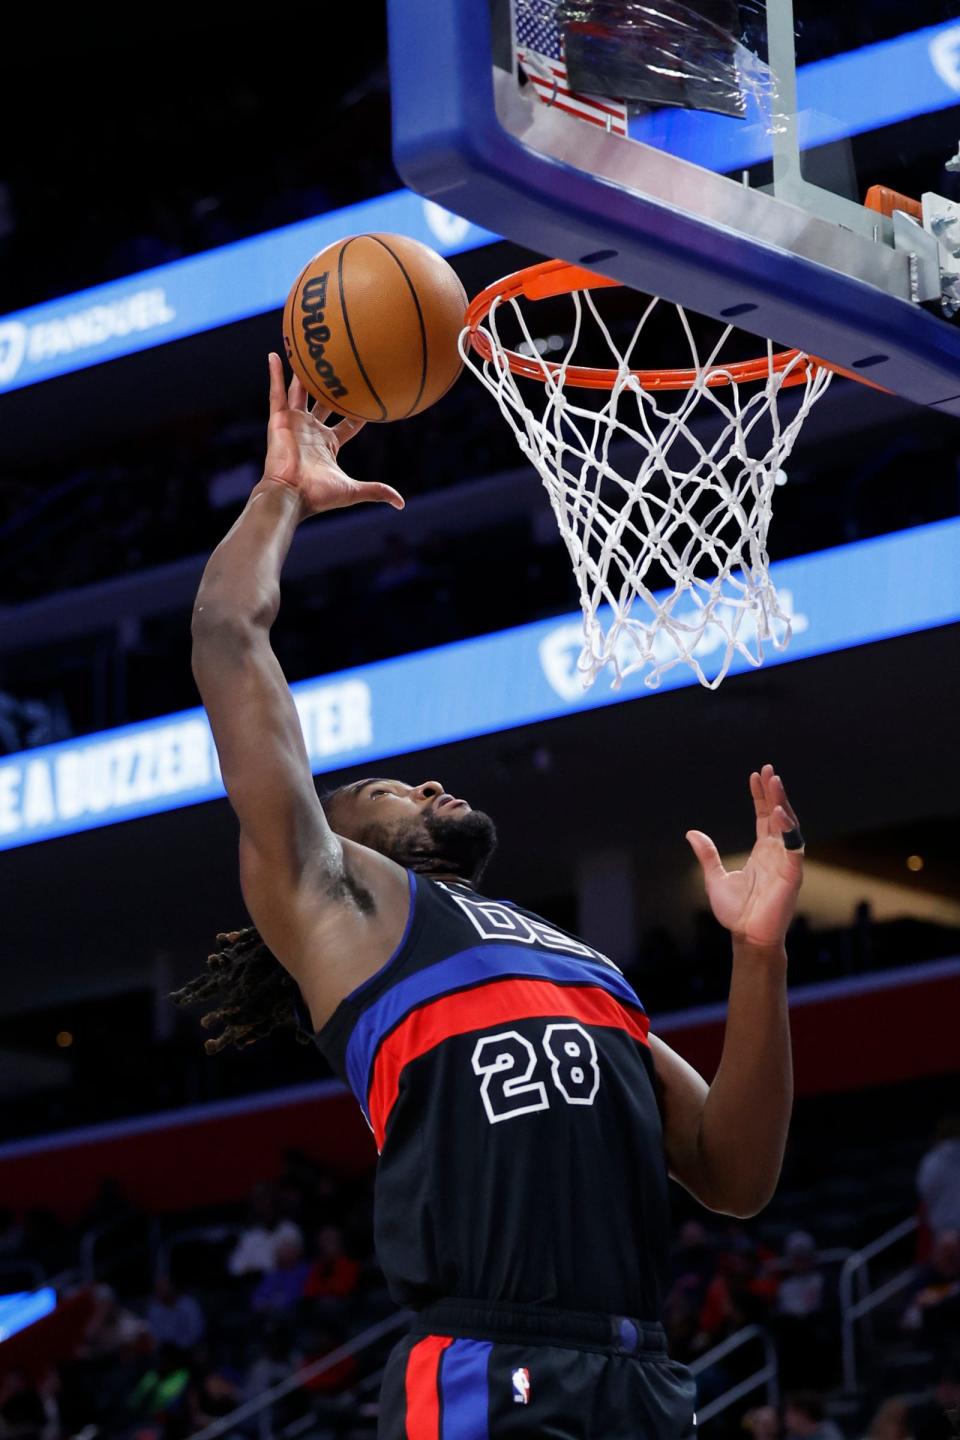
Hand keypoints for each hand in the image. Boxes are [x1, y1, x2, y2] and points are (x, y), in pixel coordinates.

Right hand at [262, 353, 403, 514]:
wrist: (291, 494)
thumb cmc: (318, 495)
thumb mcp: (353, 490)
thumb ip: (376, 491)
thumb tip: (401, 503)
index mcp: (328, 445)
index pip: (347, 424)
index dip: (357, 412)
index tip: (369, 398)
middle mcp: (311, 431)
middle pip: (323, 403)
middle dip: (331, 388)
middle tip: (341, 368)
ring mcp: (294, 424)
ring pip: (299, 392)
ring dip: (303, 374)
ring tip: (308, 351)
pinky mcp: (279, 420)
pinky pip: (276, 392)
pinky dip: (275, 374)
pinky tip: (275, 355)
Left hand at [686, 764, 803, 948]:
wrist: (747, 937)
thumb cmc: (736, 912)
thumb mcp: (715, 877)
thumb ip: (707, 855)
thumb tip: (691, 833)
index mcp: (762, 853)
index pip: (764, 817)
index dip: (761, 796)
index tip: (756, 775)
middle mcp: (776, 853)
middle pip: (778, 816)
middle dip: (774, 792)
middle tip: (769, 770)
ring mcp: (786, 863)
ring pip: (788, 826)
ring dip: (782, 803)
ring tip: (774, 782)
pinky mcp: (792, 874)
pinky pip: (793, 848)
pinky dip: (788, 830)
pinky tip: (778, 813)